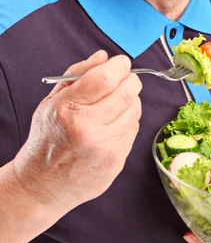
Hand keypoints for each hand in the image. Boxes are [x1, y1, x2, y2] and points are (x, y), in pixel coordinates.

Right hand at [12, 50, 141, 210]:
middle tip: (124, 80)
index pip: (106, 78)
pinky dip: (127, 122)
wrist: (43, 185)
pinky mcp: (116, 161)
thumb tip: (103, 57)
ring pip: (135, 109)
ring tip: (114, 105)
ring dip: (130, 101)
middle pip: (128, 92)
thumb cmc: (47, 139)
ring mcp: (105, 147)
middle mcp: (88, 128)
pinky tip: (112, 126)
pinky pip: (134, 129)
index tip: (121, 63)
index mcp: (68, 109)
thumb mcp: (52, 101)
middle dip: (130, 80)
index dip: (120, 66)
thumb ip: (78, 74)